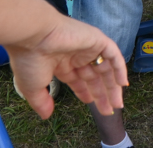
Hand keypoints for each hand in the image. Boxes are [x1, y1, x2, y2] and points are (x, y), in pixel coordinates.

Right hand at [7, 16, 126, 118]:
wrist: (34, 36)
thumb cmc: (29, 60)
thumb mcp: (32, 88)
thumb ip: (41, 101)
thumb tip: (47, 115)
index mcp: (61, 64)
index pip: (78, 80)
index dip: (86, 93)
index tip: (93, 105)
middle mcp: (76, 55)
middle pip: (94, 77)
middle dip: (102, 94)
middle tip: (109, 111)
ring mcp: (87, 47)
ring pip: (105, 68)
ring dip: (113, 86)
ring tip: (118, 104)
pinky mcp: (97, 39)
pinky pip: (113, 55)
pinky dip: (120, 68)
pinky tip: (123, 84)